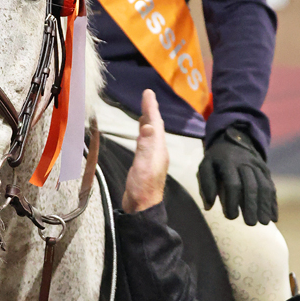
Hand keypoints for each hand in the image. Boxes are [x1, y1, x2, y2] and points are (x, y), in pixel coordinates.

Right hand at [122, 89, 169, 212]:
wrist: (142, 208)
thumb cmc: (143, 187)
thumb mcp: (144, 165)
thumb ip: (146, 145)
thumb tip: (147, 125)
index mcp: (158, 149)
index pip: (155, 123)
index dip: (151, 107)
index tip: (148, 92)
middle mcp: (157, 151)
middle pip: (155, 126)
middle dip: (151, 110)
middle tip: (147, 96)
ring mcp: (151, 157)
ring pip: (151, 133)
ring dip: (148, 120)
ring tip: (145, 108)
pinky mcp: (144, 163)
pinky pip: (145, 141)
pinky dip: (143, 131)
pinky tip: (141, 131)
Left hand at [197, 125, 277, 225]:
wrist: (233, 139)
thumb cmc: (216, 159)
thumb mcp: (205, 166)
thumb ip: (206, 185)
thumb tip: (208, 207)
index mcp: (228, 162)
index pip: (232, 184)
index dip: (232, 201)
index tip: (231, 217)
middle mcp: (245, 163)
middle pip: (251, 186)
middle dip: (251, 206)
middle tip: (250, 224)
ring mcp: (258, 166)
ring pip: (264, 186)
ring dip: (265, 206)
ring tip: (264, 223)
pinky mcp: (266, 170)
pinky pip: (271, 187)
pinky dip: (273, 203)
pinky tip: (274, 217)